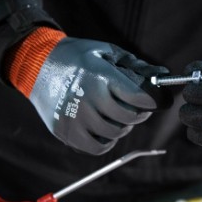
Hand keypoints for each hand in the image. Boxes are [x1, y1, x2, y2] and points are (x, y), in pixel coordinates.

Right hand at [29, 37, 171, 154]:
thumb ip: (137, 65)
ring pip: (115, 134)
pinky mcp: (65, 132)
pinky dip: (107, 141)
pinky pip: (97, 148)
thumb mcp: (107, 52)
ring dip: (123, 126)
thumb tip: (164, 74)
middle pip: (129, 118)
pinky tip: (105, 128)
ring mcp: (74, 118)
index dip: (154, 101)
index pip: (138, 97)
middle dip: (140, 113)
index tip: (158, 101)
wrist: (37, 65)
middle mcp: (87, 98)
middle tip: (138, 107)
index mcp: (100, 76)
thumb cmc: (79, 57)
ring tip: (117, 115)